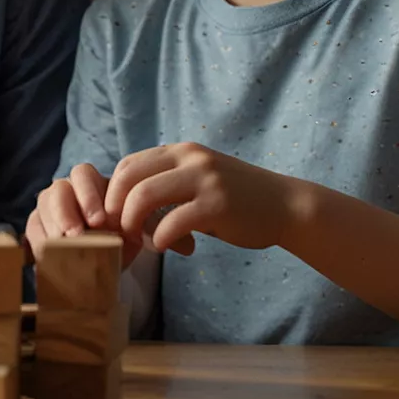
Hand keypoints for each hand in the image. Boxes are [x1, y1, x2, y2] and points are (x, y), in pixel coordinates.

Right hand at [24, 163, 141, 265]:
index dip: (88, 196)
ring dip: (53, 227)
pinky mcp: (37, 223)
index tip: (98, 221)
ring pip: (44, 205)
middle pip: (59, 189)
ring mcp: (50, 203)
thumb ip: (124, 228)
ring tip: (63, 249)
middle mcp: (69, 187)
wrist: (108, 261)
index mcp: (93, 182)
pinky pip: (34, 227)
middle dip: (67, 213)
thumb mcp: (128, 234)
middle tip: (75, 236)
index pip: (83, 175)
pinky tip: (51, 256)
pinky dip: (41, 242)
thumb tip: (114, 231)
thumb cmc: (121, 241)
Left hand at [104, 143, 311, 256]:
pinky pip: (172, 222)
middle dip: (115, 210)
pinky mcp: (217, 204)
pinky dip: (159, 238)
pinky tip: (165, 246)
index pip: (128, 165)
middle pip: (128, 178)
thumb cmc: (236, 200)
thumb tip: (125, 207)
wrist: (285, 206)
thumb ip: (166, 185)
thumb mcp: (198, 181)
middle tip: (121, 234)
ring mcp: (204, 179)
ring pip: (143, 196)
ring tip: (141, 241)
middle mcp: (190, 159)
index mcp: (181, 152)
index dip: (112, 195)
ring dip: (132, 224)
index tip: (116, 221)